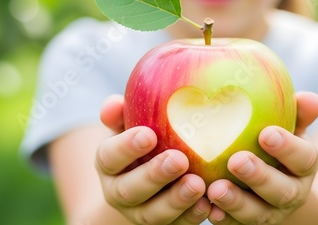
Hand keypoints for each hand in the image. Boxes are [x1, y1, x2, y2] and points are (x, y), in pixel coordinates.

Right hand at [97, 95, 210, 224]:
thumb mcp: (128, 123)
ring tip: (198, 184)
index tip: (149, 135)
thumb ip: (120, 114)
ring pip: (154, 213)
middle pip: (130, 190)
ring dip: (176, 200)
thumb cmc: (143, 137)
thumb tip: (113, 103)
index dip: (126, 147)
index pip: (109, 156)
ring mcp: (141, 213)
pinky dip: (192, 216)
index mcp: (108, 164)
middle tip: (179, 160)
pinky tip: (209, 204)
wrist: (147, 177)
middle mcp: (119, 192)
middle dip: (155, 176)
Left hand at [206, 92, 317, 223]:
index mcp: (304, 166)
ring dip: (237, 202)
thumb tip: (311, 98)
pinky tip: (207, 207)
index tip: (266, 133)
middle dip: (259, 177)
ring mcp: (270, 212)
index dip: (288, 148)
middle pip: (282, 191)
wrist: (272, 186)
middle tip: (236, 160)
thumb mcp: (289, 127)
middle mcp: (292, 193)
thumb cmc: (275, 145)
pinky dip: (222, 218)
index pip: (304, 158)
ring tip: (215, 189)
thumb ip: (297, 112)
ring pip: (258, 213)